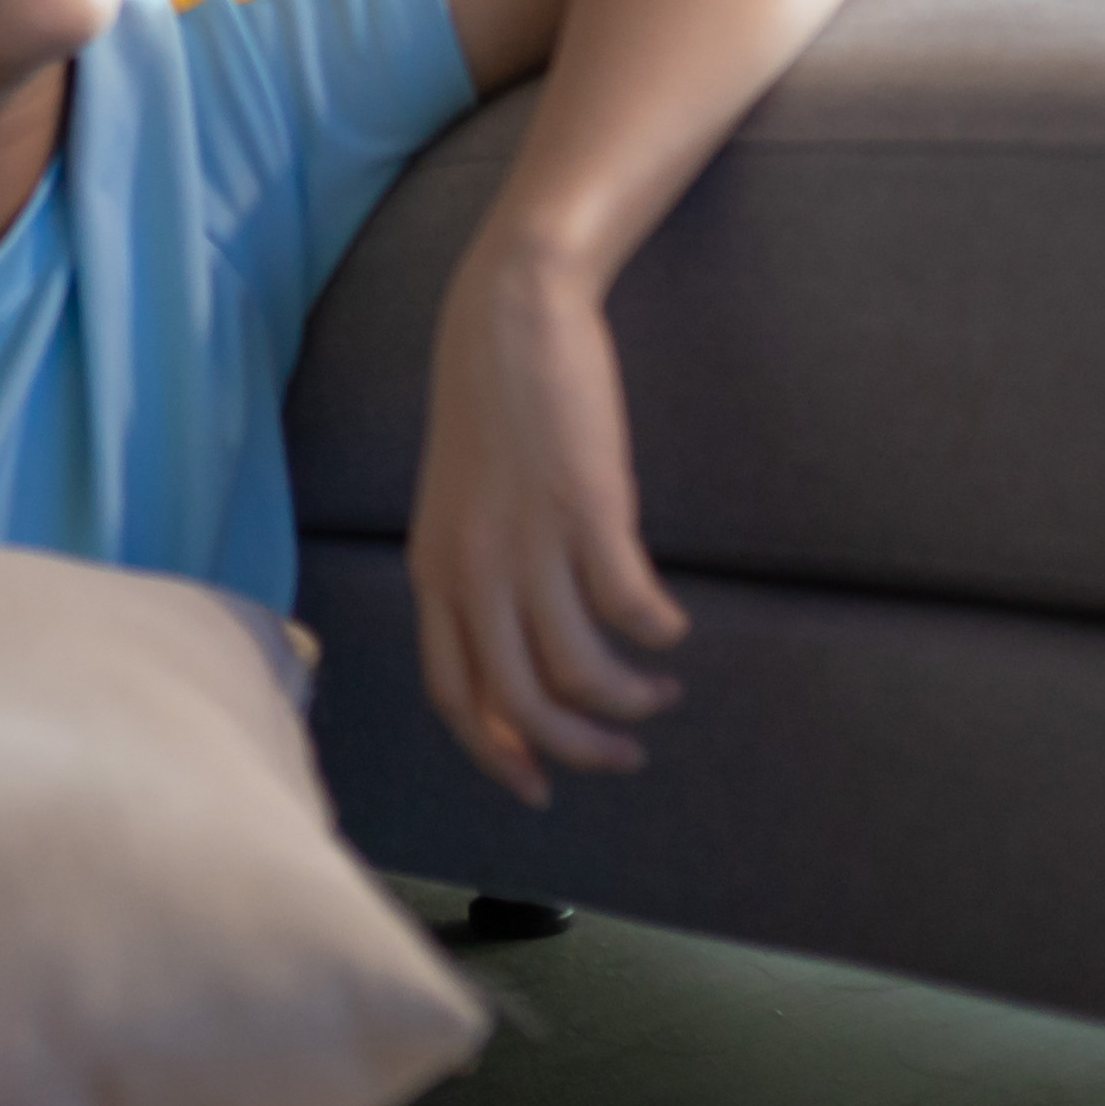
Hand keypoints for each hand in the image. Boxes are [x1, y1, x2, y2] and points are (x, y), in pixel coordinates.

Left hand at [406, 243, 688, 798]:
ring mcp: (528, 542)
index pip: (452, 695)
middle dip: (577, 751)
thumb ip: (472, 577)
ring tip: (660, 691)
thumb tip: (511, 652)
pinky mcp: (587, 509)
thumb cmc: (490, 409)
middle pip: (519, 703)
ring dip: (627, 701)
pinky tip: (672, 628)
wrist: (509, 317)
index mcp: (432, 571)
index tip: (537, 788)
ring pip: (578, 671)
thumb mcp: (456, 505)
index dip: (495, 754)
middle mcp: (471, 569)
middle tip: (624, 757)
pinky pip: (628, 606)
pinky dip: (657, 633)